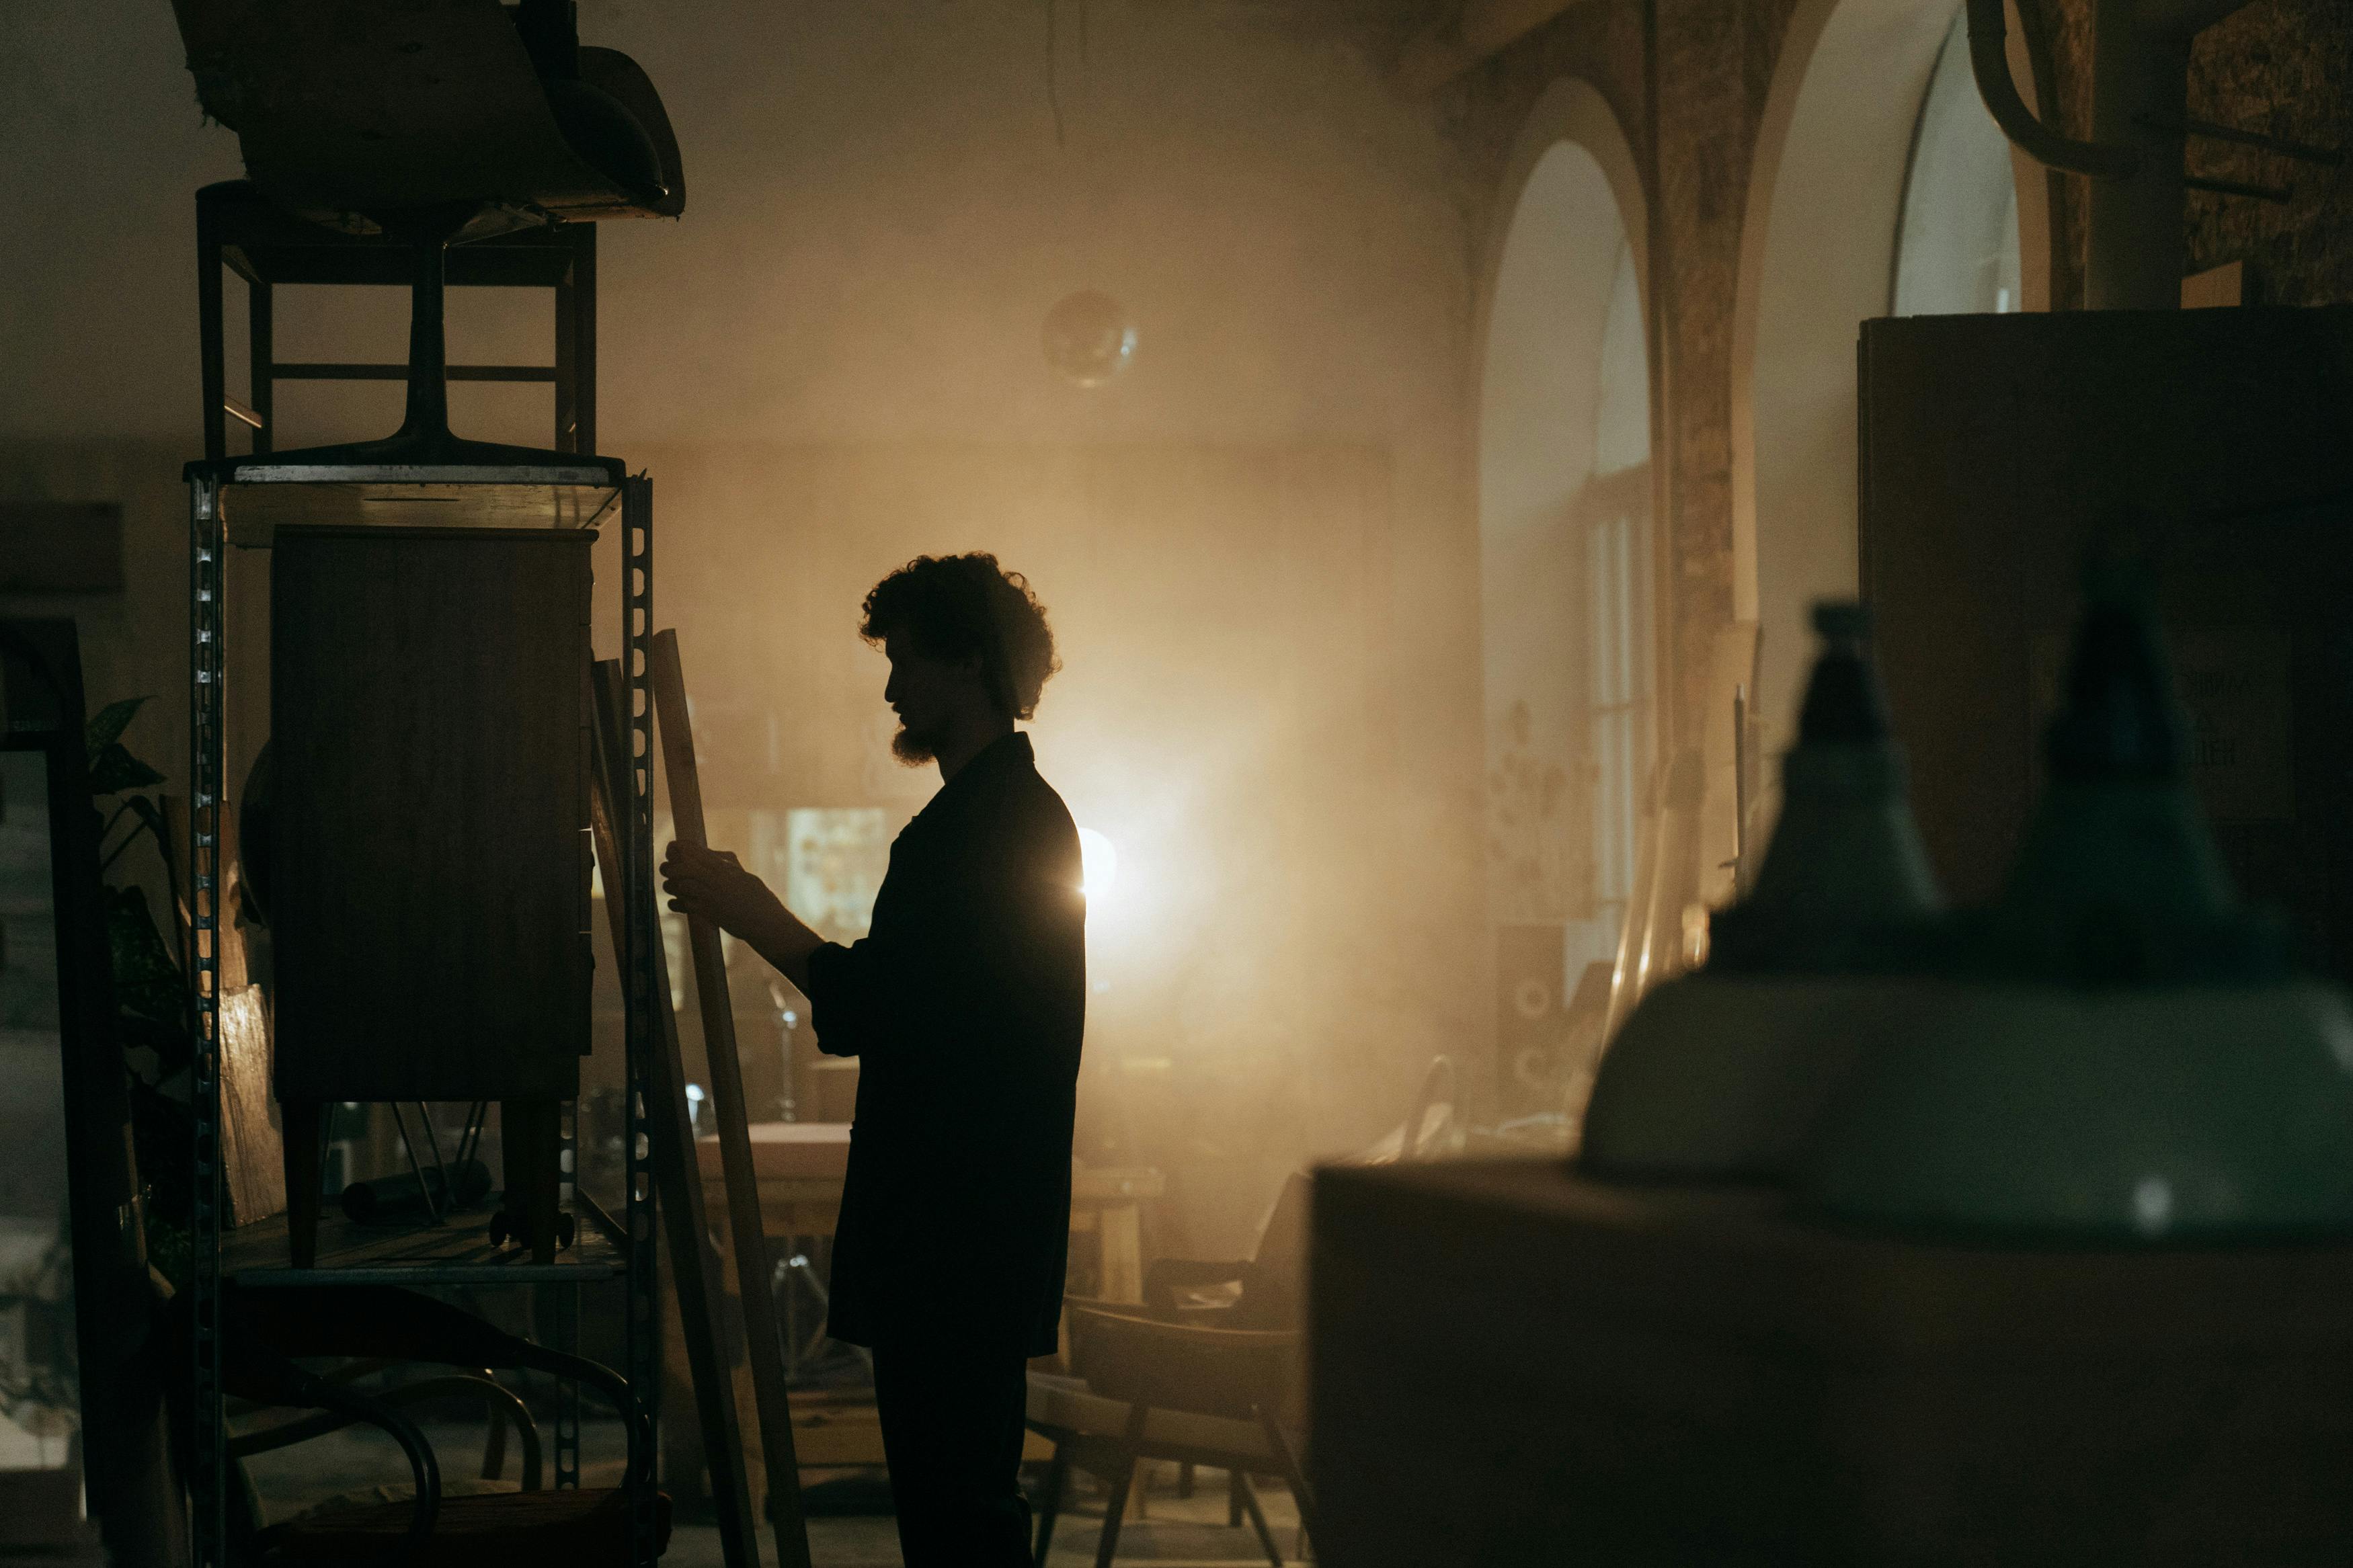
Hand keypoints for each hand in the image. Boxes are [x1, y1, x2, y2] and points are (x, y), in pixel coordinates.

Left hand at [661, 841, 780, 938]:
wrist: (766, 922)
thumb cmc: (758, 898)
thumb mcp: (743, 874)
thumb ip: (727, 864)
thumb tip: (713, 854)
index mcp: (723, 867)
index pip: (694, 850)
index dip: (678, 847)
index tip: (672, 848)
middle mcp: (714, 879)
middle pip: (681, 866)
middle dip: (669, 867)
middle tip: (668, 870)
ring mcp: (709, 896)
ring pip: (678, 885)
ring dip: (671, 886)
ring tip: (672, 887)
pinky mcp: (707, 912)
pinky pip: (682, 905)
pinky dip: (675, 904)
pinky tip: (677, 903)